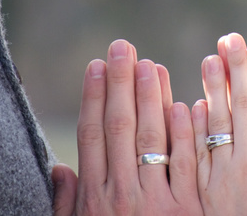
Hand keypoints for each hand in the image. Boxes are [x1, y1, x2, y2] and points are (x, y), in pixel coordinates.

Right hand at [67, 39, 201, 215]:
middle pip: (119, 128)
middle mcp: (122, 195)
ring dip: (150, 98)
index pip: (91, 135)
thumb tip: (59, 168)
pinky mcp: (187, 210)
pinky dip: (182, 134)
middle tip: (122, 47)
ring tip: (150, 64)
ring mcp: (156, 203)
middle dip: (120, 83)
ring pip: (151, 139)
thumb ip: (68, 202)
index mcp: (95, 197)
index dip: (93, 97)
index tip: (96, 65)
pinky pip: (185, 165)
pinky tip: (180, 105)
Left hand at [193, 34, 246, 215]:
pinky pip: (197, 155)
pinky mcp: (202, 194)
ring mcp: (223, 179)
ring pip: (217, 125)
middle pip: (243, 108)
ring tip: (210, 58)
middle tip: (231, 37)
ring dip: (214, 90)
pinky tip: (191, 104)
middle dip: (238, 70)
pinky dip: (194, 128)